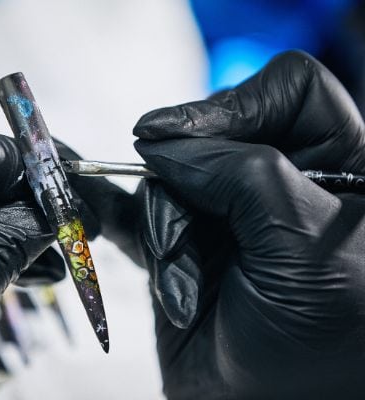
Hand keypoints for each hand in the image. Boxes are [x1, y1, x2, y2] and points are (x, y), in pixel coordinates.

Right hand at [133, 51, 364, 398]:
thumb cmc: (319, 345)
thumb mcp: (301, 241)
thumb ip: (240, 171)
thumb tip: (163, 140)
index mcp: (340, 167)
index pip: (288, 92)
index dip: (234, 103)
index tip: (179, 137)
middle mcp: (280, 183)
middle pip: (213, 133)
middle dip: (189, 179)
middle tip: (184, 226)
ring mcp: (226, 215)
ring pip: (168, 179)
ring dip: (168, 232)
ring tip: (187, 288)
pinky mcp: (182, 245)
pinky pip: (138, 214)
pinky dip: (121, 221)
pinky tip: (102, 220)